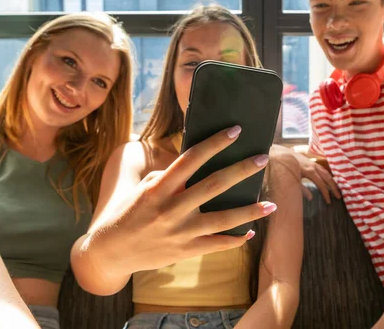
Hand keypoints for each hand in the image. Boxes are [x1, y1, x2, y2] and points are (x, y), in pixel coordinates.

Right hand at [88, 126, 276, 274]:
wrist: (111, 251)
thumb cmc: (127, 212)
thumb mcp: (142, 188)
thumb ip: (168, 176)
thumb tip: (196, 167)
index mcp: (159, 187)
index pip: (192, 158)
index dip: (215, 143)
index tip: (235, 131)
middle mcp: (171, 208)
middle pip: (214, 185)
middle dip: (241, 170)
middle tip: (262, 158)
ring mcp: (180, 231)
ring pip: (223, 219)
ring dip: (250, 211)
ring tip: (272, 204)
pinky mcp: (185, 251)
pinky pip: (216, 245)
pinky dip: (235, 239)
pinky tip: (250, 232)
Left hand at [293, 151, 339, 203]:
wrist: (286, 155)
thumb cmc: (289, 169)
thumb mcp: (294, 180)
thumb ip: (302, 189)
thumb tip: (310, 198)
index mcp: (309, 172)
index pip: (321, 184)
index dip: (326, 193)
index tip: (329, 201)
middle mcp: (314, 167)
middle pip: (328, 178)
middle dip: (334, 188)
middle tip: (339, 197)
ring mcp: (315, 164)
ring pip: (327, 173)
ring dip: (333, 182)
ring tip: (337, 191)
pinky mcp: (314, 163)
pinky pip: (325, 170)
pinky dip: (329, 177)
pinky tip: (331, 182)